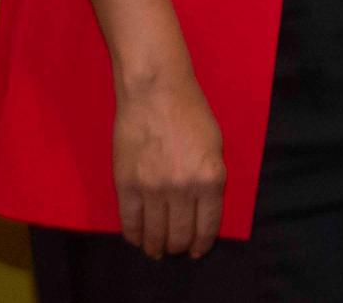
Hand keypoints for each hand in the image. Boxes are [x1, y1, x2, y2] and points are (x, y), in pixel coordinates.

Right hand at [112, 70, 225, 258]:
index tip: (196, 250)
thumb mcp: (215, 146)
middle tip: (175, 248)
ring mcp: (153, 188)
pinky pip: (130, 221)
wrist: (156, 92)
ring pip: (155, 232)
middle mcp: (183, 188)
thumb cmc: (191, 112)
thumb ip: (211, 178)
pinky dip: (134, 234)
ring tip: (156, 249)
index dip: (201, 243)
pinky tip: (137, 238)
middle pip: (180, 233)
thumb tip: (203, 208)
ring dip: (156, 246)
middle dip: (178, 246)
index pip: (207, 225)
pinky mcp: (127, 185)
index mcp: (210, 178)